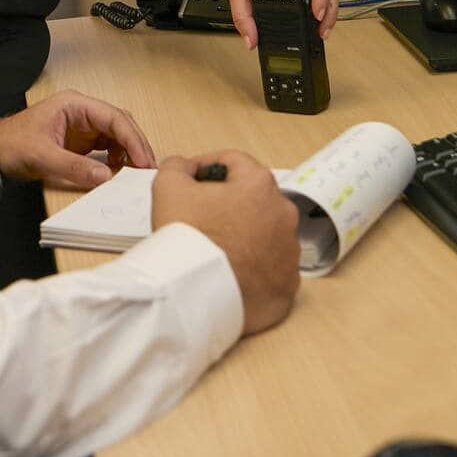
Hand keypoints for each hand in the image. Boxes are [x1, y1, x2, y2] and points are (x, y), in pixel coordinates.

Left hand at [0, 92, 154, 190]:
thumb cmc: (13, 145)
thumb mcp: (44, 157)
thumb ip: (75, 168)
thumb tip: (107, 178)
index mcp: (74, 104)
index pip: (113, 116)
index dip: (132, 138)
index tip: (144, 160)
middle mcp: (82, 111)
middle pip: (119, 123)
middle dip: (136, 145)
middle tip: (148, 169)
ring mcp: (82, 126)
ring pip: (117, 135)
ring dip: (129, 152)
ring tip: (136, 173)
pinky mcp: (81, 141)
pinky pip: (107, 147)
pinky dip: (117, 159)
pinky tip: (117, 172)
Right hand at [153, 150, 299, 333]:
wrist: (197, 294)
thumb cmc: (188, 238)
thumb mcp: (168, 186)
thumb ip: (177, 166)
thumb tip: (184, 168)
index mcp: (259, 185)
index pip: (233, 163)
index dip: (207, 166)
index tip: (192, 180)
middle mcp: (283, 215)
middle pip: (252, 198)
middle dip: (229, 202)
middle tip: (201, 215)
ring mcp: (288, 253)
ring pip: (265, 234)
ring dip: (244, 234)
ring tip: (215, 247)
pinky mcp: (287, 286)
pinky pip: (270, 269)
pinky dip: (253, 267)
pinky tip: (230, 270)